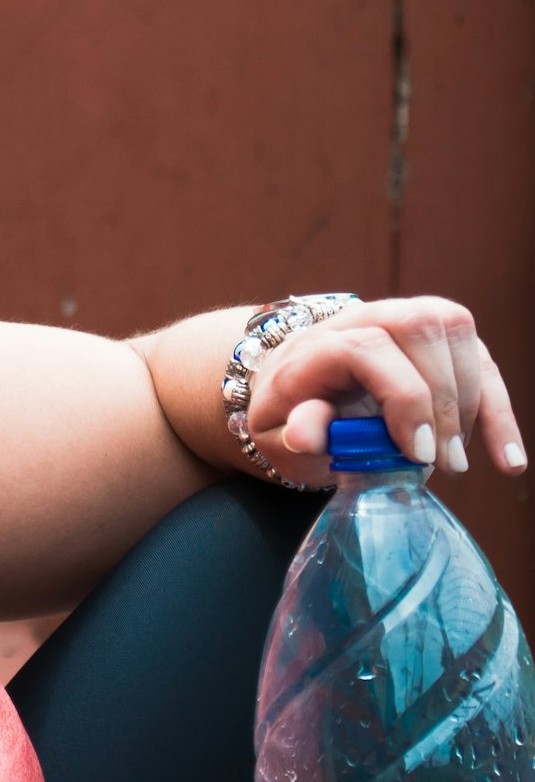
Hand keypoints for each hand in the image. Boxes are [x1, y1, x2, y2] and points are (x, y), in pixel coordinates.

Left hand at [246, 297, 525, 483]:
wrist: (297, 391)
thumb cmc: (289, 418)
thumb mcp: (275, 436)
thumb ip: (291, 434)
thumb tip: (305, 433)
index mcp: (320, 343)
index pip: (368, 348)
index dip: (403, 397)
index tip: (418, 454)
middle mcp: (364, 318)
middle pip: (419, 326)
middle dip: (442, 399)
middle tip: (442, 463)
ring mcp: (404, 320)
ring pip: (455, 328)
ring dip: (472, 400)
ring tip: (459, 462)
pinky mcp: (438, 339)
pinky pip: (479, 357)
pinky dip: (498, 408)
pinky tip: (507, 458)